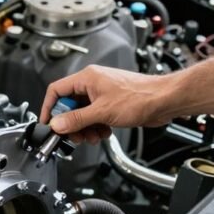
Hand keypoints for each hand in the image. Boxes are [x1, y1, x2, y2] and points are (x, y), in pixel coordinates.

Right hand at [39, 66, 175, 144]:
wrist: (164, 100)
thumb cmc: (140, 97)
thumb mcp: (102, 112)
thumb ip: (76, 119)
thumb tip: (57, 124)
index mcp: (87, 78)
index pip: (56, 90)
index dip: (49, 108)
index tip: (49, 123)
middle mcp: (93, 84)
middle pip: (69, 105)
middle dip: (71, 123)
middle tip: (73, 135)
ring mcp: (102, 94)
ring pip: (82, 113)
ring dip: (84, 128)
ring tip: (91, 135)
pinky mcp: (110, 104)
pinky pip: (94, 117)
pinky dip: (95, 127)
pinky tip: (103, 132)